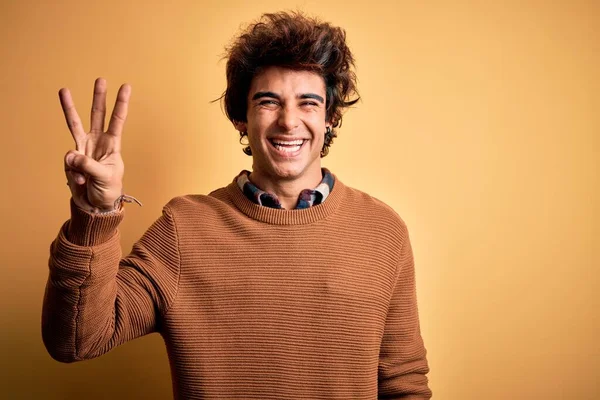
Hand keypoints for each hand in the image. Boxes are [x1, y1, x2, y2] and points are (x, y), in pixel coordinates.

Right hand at [61, 78, 130, 211]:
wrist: (96, 204)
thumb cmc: (108, 189)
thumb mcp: (104, 177)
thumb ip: (88, 165)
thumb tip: (71, 154)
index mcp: (112, 144)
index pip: (118, 121)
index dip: (121, 104)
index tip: (126, 87)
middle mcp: (97, 141)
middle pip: (97, 115)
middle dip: (98, 97)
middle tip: (100, 79)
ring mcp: (83, 148)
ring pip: (75, 124)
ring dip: (69, 107)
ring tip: (63, 90)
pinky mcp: (71, 158)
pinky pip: (68, 162)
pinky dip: (74, 173)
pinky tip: (82, 181)